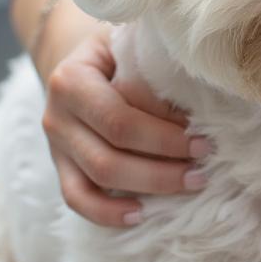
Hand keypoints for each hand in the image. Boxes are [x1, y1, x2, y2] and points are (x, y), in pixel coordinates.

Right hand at [41, 24, 208, 227]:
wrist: (83, 62)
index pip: (120, 117)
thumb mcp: (130, 46)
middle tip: (205, 165)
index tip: (204, 137)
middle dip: (163, 165)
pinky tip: (140, 215)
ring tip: (191, 182)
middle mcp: (57, 114)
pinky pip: (76, 198)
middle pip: (110, 153)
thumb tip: (196, 106)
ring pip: (98, 178)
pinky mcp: (60, 166)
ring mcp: (55, 144)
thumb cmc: (118, 52)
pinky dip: (106, 212)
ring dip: (149, 185)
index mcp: (71, 79)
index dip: (164, 133)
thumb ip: (150, 70)